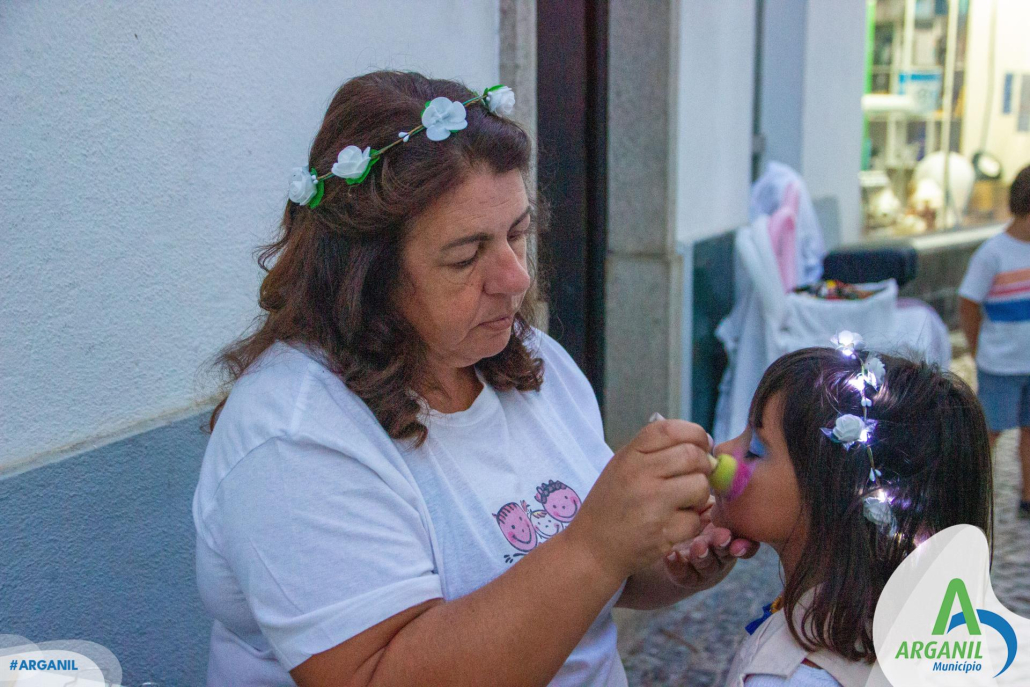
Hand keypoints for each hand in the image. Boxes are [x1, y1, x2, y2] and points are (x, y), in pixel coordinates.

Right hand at [563, 419, 713, 584]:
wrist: (592, 548)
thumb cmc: (612, 505)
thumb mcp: (622, 467)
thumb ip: (655, 451)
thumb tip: (704, 442)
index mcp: (629, 455)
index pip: (671, 429)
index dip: (695, 434)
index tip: (701, 444)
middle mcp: (640, 475)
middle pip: (693, 456)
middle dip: (703, 465)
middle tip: (695, 476)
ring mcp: (652, 504)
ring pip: (700, 486)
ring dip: (699, 495)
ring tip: (683, 502)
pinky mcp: (663, 532)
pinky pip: (696, 520)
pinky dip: (690, 523)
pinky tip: (673, 524)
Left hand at [662, 498, 759, 593]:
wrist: (669, 543)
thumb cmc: (694, 515)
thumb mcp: (707, 505)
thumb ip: (716, 498)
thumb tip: (721, 478)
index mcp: (731, 536)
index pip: (745, 543)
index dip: (746, 545)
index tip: (740, 541)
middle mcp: (721, 555)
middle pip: (727, 553)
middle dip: (724, 546)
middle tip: (721, 537)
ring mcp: (704, 567)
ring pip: (707, 565)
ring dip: (703, 556)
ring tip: (696, 546)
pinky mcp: (685, 576)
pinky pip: (683, 574)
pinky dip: (677, 565)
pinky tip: (670, 556)